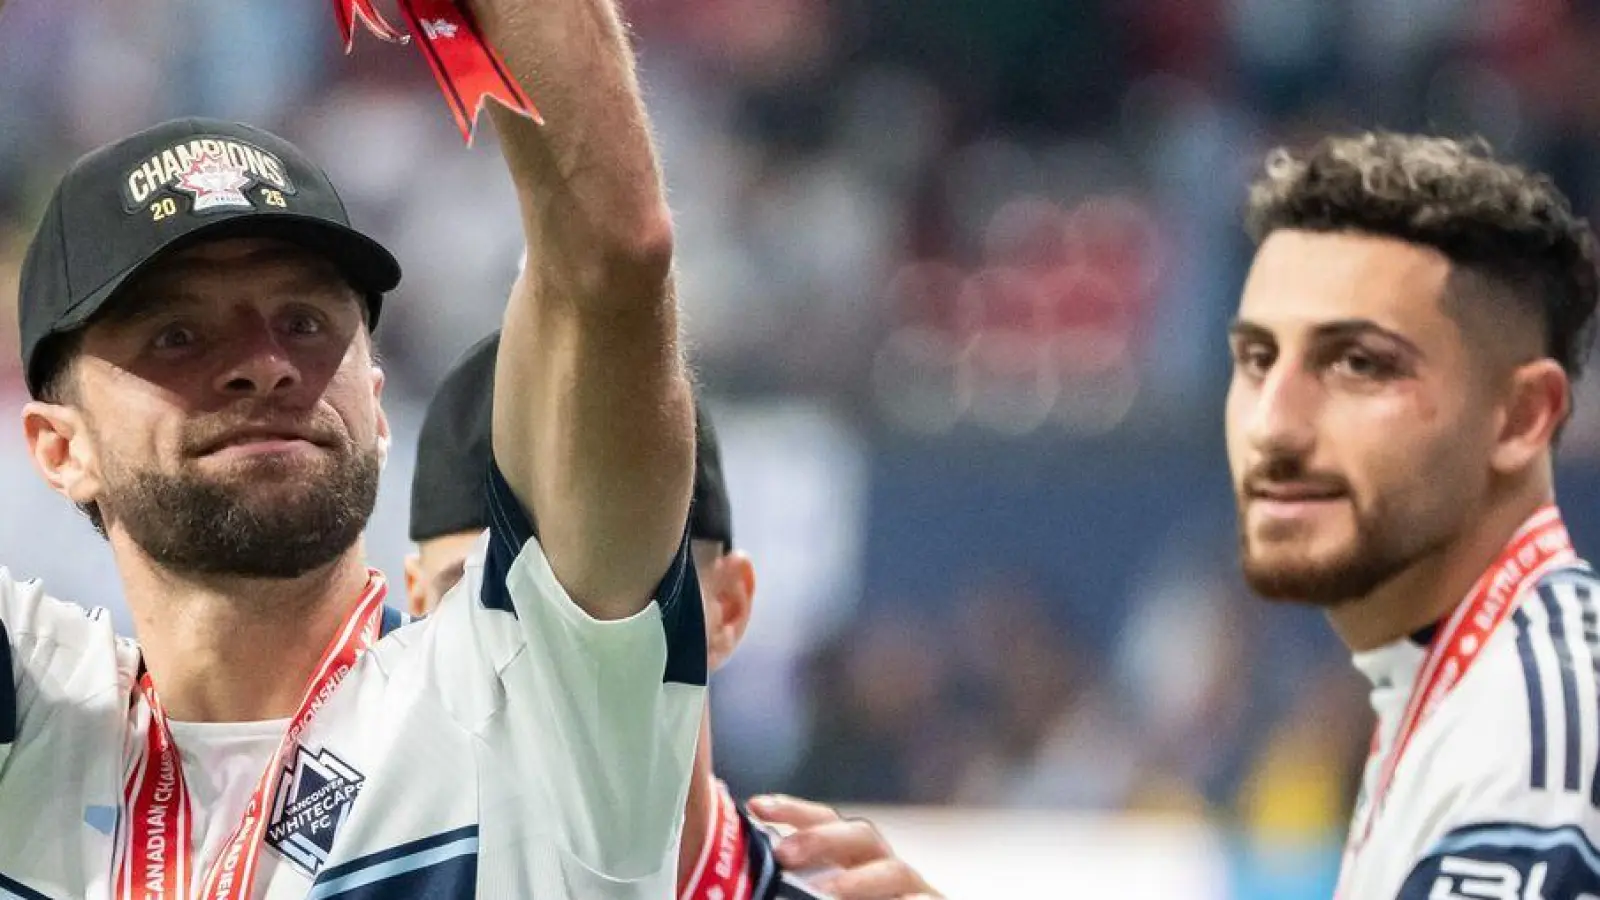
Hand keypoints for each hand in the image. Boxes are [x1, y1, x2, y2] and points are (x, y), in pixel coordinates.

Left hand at [746, 795, 942, 899]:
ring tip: (830, 893)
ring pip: (895, 871)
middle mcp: (884, 869)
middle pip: (860, 835)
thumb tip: (753, 881)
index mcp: (853, 861)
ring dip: (860, 880)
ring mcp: (913, 890)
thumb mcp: (817, 891)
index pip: (826, 822)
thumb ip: (792, 885)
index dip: (794, 811)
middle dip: (822, 838)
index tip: (757, 806)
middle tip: (785, 853)